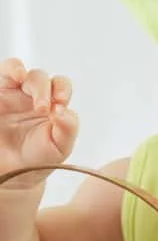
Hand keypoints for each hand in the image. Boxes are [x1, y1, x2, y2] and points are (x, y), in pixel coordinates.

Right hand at [0, 57, 78, 189]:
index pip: (62, 87)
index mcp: (54, 106)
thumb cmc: (38, 158)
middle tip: (41, 109)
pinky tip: (16, 76)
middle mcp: (35, 96)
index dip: (62, 90)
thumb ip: (68, 129)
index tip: (59, 106)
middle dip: (45, 89)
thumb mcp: (59, 148)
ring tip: (23, 84)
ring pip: (21, 71)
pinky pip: (5, 73)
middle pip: (43, 78)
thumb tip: (64, 110)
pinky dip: (12, 70)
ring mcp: (14, 93)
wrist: (12, 170)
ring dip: (26, 76)